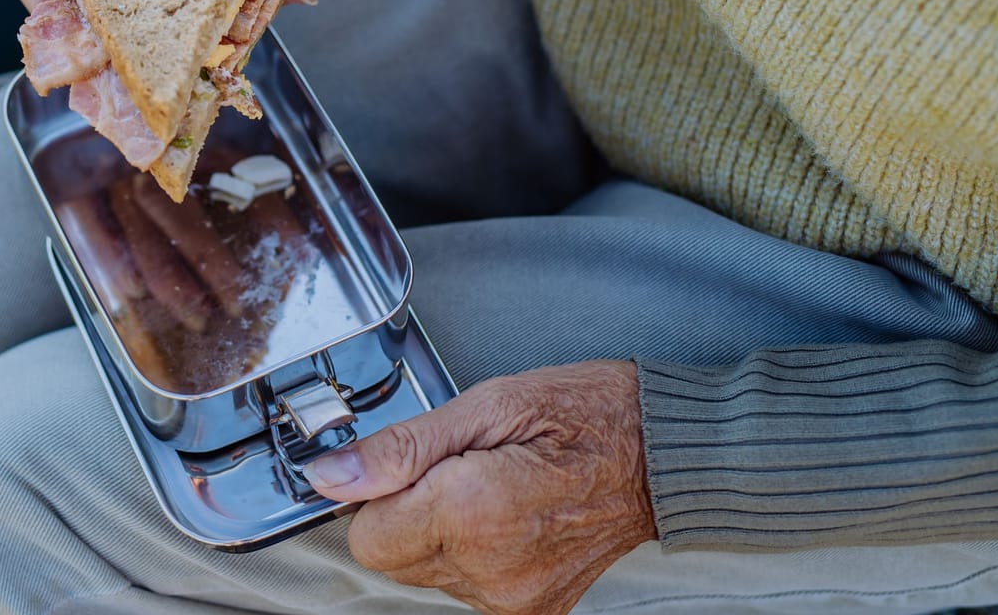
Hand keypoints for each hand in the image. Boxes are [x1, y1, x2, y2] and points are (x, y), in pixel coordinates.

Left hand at [307, 360, 656, 614]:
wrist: (666, 455)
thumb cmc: (588, 414)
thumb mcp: (486, 404)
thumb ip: (399, 448)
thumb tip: (331, 474)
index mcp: (474, 512)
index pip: (365, 534)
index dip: (375, 490)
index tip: (408, 461)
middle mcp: (490, 569)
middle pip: (389, 558)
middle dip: (403, 510)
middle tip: (456, 465)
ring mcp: (512, 598)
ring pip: (422, 572)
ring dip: (437, 531)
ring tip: (488, 484)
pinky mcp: (531, 611)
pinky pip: (464, 585)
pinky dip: (470, 552)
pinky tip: (506, 515)